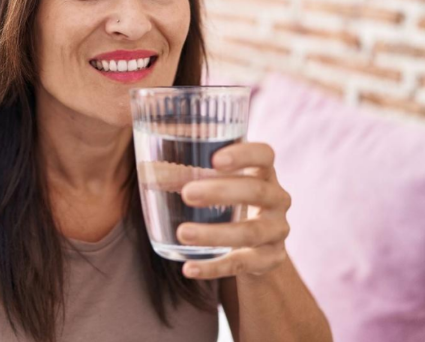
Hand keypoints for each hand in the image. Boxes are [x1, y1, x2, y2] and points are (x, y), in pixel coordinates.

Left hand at [177, 142, 290, 279]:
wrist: (258, 243)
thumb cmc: (230, 199)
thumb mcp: (216, 182)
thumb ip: (187, 173)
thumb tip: (147, 170)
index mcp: (263, 171)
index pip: (264, 155)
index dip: (244, 154)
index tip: (215, 158)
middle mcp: (277, 198)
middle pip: (256, 191)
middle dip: (221, 192)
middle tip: (187, 194)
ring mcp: (276, 230)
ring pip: (249, 232)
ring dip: (214, 233)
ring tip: (183, 233)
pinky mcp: (270, 259)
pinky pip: (241, 264)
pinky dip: (213, 267)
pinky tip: (189, 268)